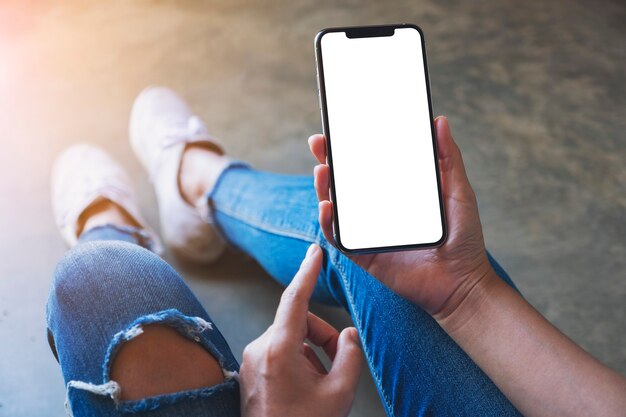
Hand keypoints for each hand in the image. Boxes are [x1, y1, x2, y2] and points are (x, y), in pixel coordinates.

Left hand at [240, 244, 363, 416]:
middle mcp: (260, 349)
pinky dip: (298, 359)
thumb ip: (350, 355)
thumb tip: (350, 333)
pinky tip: (306, 386)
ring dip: (311, 350)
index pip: (294, 298)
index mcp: (279, 349)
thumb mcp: (340, 392)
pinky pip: (279, 350)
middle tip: (340, 359)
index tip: (315, 250)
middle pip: (298, 322)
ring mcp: (252, 360)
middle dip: (323, 335)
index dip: (308, 272)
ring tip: (323, 381)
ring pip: (290, 337)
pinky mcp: (251, 369)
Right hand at [308, 116, 492, 316]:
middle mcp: (377, 211)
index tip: (339, 128)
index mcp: (396, 193)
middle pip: (344, 184)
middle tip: (319, 143)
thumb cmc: (463, 239)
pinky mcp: (364, 255)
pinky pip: (340, 239)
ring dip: (324, 189)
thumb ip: (448, 158)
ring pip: (336, 208)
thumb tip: (440, 121)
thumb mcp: (458, 191)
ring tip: (323, 171)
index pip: (367, 165)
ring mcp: (369, 233)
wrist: (463, 283)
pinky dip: (329, 223)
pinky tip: (328, 207)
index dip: (350, 147)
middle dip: (327, 162)